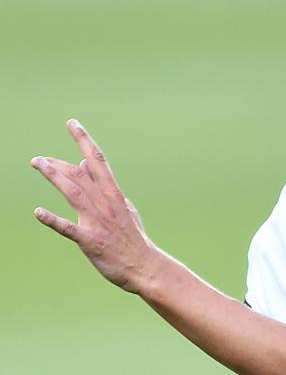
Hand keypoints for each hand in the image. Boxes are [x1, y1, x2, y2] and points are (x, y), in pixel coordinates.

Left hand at [31, 119, 161, 293]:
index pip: (98, 160)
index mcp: (114, 193)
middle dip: (59, 162)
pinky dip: (53, 220)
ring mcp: (98, 221)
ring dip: (55, 178)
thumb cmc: (131, 237)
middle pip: (81, 175)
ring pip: (74, 193)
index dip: (84, 140)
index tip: (72, 124)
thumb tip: (86, 163)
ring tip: (38, 165)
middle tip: (38, 158)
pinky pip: (68, 228)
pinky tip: (38, 212)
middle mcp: (106, 203)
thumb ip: (104, 186)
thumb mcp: (122, 206)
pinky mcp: (90, 240)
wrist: (143, 265)